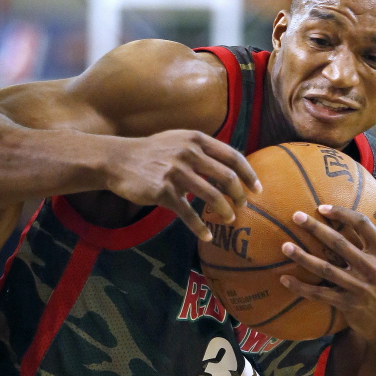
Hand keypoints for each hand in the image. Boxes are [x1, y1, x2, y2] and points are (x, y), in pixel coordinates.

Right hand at [105, 130, 260, 239]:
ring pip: (212, 196)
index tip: (257, 189)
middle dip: (240, 195)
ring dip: (225, 211)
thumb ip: (202, 149)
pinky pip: (188, 213)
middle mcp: (189, 153)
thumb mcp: (178, 140)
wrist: (118, 160)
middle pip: (227, 177)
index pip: (233, 156)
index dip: (248, 174)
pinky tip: (206, 235)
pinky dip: (200, 227)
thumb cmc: (151, 152)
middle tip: (243, 206)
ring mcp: (176, 172)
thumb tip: (229, 166)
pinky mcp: (162, 191)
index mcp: (196, 140)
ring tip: (229, 220)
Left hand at [279, 203, 375, 347]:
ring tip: (284, 246)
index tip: (322, 208)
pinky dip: (301, 287)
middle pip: (339, 243)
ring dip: (303, 257)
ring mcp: (358, 287)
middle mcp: (371, 268)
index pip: (363, 226)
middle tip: (296, 216)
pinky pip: (320, 294)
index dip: (343, 214)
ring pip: (325, 269)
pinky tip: (284, 279)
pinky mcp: (347, 304)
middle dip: (316, 228)